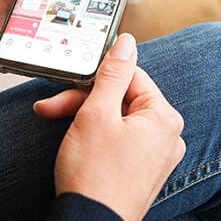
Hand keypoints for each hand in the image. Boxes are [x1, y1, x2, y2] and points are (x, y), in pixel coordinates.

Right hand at [35, 34, 185, 220]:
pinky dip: (98, 140)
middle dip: (84, 103)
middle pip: (122, 100)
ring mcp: (158, 157)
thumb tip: (126, 43)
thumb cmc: (93, 177)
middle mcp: (169, 137)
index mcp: (165, 118)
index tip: (66, 86)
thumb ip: (112, 74)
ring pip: (119, 121)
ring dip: (86, 120)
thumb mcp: (97, 114)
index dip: (94, 80)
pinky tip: (78, 147)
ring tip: (59, 129)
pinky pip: (123, 143)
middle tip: (51, 109)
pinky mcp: (144, 173)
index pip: (130, 77)